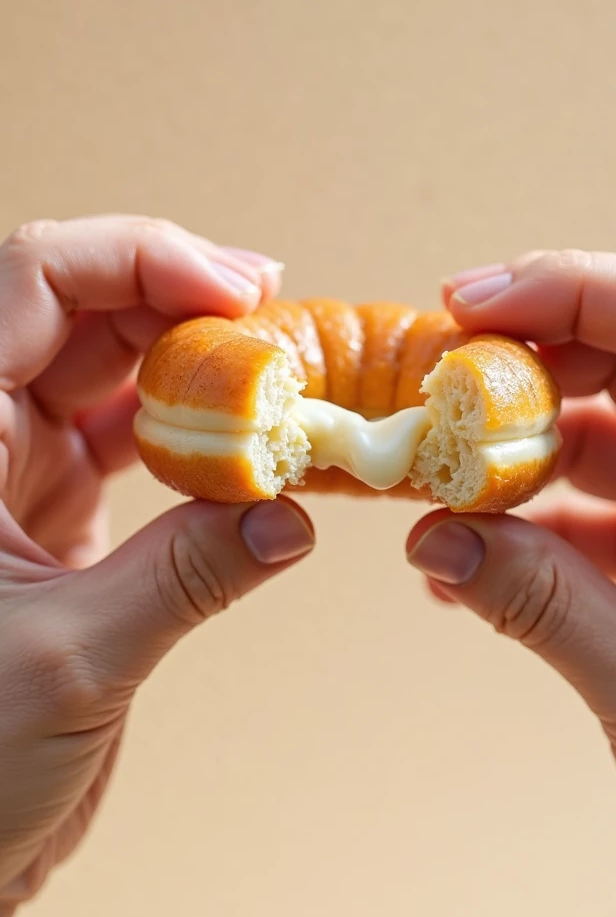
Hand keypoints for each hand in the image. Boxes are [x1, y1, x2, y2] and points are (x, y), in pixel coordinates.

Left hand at [0, 216, 314, 916]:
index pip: (33, 282)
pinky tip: (245, 434)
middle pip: (83, 310)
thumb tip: (289, 520)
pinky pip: (132, 437)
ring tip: (272, 362)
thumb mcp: (71, 658)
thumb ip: (185, 578)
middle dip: (180, 295)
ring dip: (191, 359)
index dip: (135, 259)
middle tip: (273, 310)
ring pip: (111, 368)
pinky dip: (191, 430)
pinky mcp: (57, 506)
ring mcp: (19, 466)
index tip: (233, 287)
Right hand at [407, 251, 615, 859]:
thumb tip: (435, 543)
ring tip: (432, 487)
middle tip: (427, 394)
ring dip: (509, 454)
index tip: (468, 303)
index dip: (571, 290)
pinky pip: (592, 506)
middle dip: (519, 368)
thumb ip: (550, 609)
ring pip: (597, 430)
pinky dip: (527, 527)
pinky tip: (468, 564)